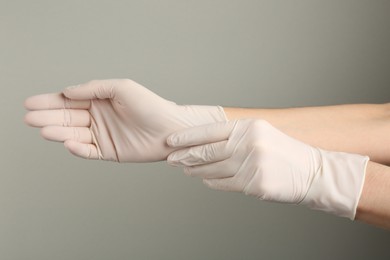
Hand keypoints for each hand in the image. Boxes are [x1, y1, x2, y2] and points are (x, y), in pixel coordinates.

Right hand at [24, 79, 225, 161]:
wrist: (170, 129)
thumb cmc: (150, 105)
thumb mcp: (122, 88)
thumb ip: (94, 88)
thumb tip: (68, 91)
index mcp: (99, 100)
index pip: (70, 100)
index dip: (50, 101)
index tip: (31, 102)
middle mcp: (98, 117)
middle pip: (67, 117)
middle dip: (48, 116)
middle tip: (30, 117)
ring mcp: (102, 135)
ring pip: (74, 133)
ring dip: (58, 131)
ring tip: (42, 129)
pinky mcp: (109, 151)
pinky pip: (88, 151)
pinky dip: (77, 148)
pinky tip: (67, 142)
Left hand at [167, 119, 368, 218]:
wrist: (311, 172)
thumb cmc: (282, 152)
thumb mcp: (260, 134)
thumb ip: (234, 136)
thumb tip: (204, 143)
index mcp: (248, 127)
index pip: (210, 131)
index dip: (187, 136)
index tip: (171, 140)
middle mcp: (249, 143)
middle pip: (208, 151)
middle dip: (185, 156)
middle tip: (171, 159)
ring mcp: (252, 164)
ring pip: (213, 170)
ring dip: (196, 171)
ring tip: (185, 170)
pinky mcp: (255, 184)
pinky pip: (225, 184)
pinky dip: (212, 182)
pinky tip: (204, 179)